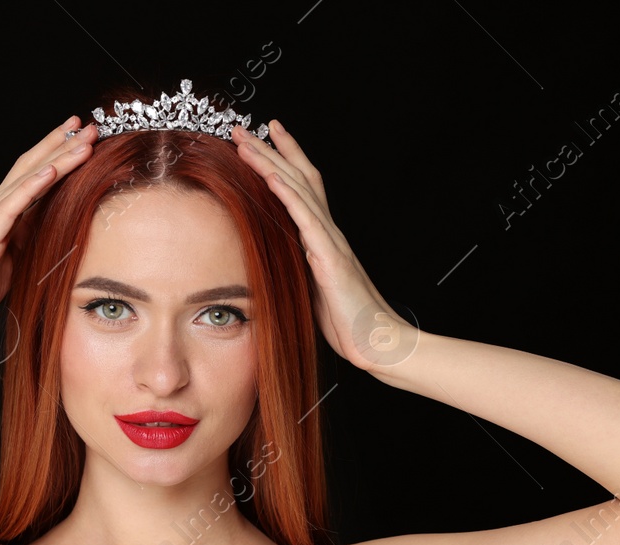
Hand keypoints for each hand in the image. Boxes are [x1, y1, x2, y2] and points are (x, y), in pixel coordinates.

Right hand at [0, 117, 98, 349]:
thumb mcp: (7, 263)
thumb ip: (23, 240)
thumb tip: (45, 227)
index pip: (30, 176)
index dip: (55, 154)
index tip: (80, 138)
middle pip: (29, 167)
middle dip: (60, 144)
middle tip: (88, 125)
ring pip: (26, 180)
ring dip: (57, 158)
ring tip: (82, 139)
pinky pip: (12, 207)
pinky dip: (33, 186)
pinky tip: (52, 171)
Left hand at [230, 121, 417, 370]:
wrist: (376, 342)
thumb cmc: (348, 321)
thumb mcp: (313, 288)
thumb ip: (299, 267)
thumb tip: (278, 258)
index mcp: (322, 238)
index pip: (301, 188)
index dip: (282, 160)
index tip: (261, 138)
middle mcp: (327, 231)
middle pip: (297, 177)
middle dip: (269, 150)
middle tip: (242, 127)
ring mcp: (330, 241)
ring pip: (298, 189)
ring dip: (270, 162)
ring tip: (246, 141)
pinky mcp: (330, 258)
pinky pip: (306, 219)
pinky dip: (287, 194)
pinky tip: (270, 176)